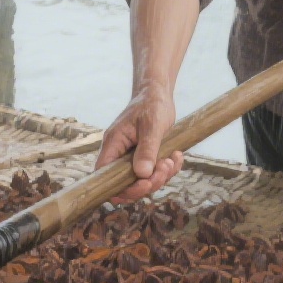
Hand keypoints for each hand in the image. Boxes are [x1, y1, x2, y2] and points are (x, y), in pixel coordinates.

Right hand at [94, 84, 183, 203]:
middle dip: (148, 182)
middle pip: (125, 183)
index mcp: (113, 144)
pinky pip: (153, 173)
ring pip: (142, 180)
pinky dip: (167, 169)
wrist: (158, 94)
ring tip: (172, 160)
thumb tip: (142, 174)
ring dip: (160, 176)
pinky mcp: (144, 157)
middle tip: (164, 169)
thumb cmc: (151, 104)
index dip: (122, 187)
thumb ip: (146, 150)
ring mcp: (131, 157)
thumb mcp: (151, 126)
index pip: (105, 175)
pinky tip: (176, 156)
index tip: (145, 183)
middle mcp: (119, 153)